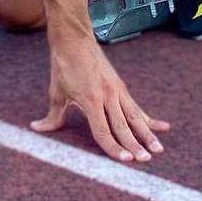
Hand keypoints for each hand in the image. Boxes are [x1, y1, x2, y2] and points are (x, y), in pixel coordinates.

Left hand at [30, 35, 168, 161]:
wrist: (74, 39)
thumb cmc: (64, 66)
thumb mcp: (56, 92)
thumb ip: (52, 115)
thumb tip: (37, 129)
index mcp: (91, 99)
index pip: (103, 130)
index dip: (113, 147)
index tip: (125, 160)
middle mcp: (107, 96)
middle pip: (123, 126)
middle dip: (135, 145)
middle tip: (146, 160)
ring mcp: (117, 90)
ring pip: (135, 117)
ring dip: (148, 134)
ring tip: (159, 150)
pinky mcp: (121, 87)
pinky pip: (136, 107)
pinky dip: (149, 118)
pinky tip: (164, 127)